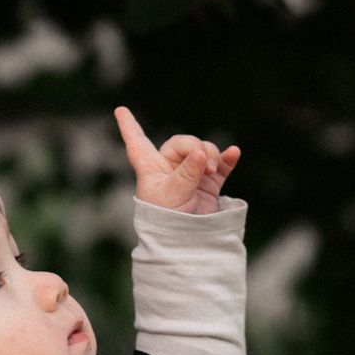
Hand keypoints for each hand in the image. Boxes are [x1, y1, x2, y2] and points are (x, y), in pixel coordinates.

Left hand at [114, 103, 240, 214]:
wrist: (185, 244)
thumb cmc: (166, 220)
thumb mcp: (171, 194)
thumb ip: (186, 172)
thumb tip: (200, 152)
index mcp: (150, 167)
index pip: (137, 142)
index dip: (129, 126)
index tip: (120, 110)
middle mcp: (169, 167)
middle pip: (183, 143)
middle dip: (196, 147)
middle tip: (204, 164)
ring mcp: (191, 174)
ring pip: (203, 151)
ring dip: (211, 155)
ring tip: (212, 169)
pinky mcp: (209, 184)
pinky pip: (220, 165)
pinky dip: (227, 158)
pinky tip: (234, 152)